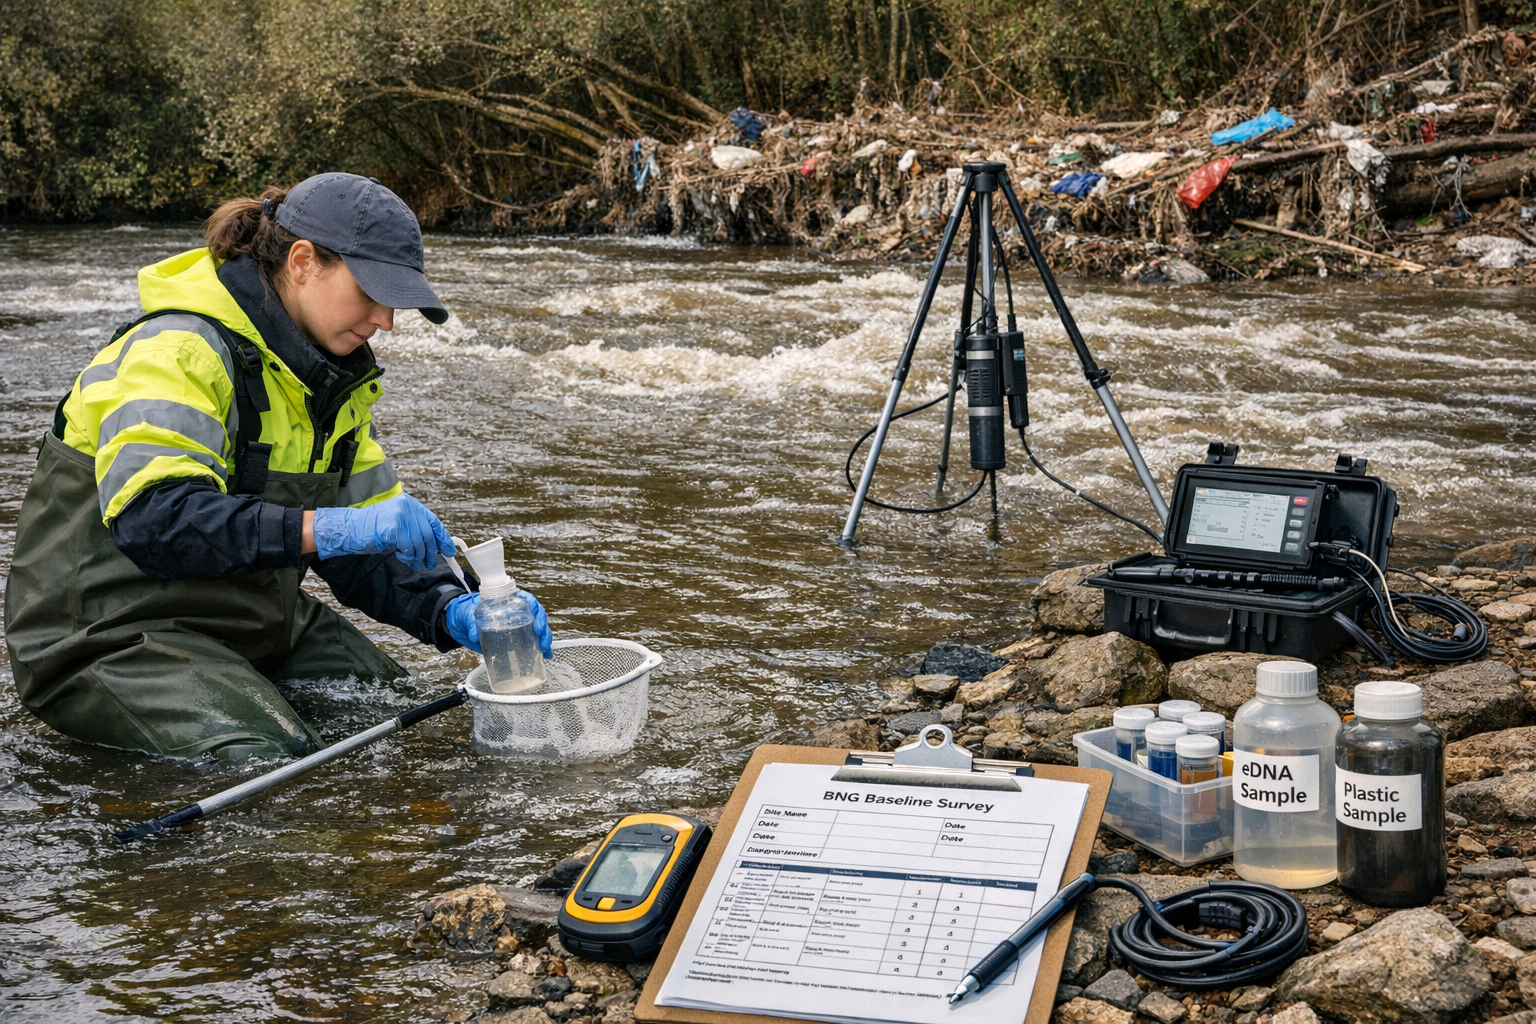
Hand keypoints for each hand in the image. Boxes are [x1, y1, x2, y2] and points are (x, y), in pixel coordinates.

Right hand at [311, 493, 452, 569]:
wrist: (350, 528)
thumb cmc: (372, 529)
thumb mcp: (398, 525)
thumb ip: (414, 529)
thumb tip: (435, 545)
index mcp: (410, 503)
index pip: (432, 521)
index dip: (442, 537)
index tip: (449, 550)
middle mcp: (407, 506)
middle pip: (427, 534)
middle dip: (431, 551)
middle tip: (429, 563)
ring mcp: (400, 516)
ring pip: (419, 542)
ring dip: (418, 557)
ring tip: (414, 563)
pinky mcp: (394, 527)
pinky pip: (408, 547)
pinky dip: (408, 556)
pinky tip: (402, 557)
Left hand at [443, 590, 552, 656]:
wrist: (459, 623)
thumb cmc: (466, 612)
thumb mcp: (467, 614)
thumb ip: (471, 622)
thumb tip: (475, 635)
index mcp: (508, 601)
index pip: (528, 600)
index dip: (536, 609)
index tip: (536, 620)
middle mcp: (516, 612)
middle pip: (537, 616)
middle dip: (543, 627)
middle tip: (541, 638)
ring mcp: (517, 626)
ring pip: (538, 630)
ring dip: (544, 640)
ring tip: (545, 651)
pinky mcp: (514, 639)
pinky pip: (530, 642)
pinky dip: (539, 650)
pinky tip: (544, 657)